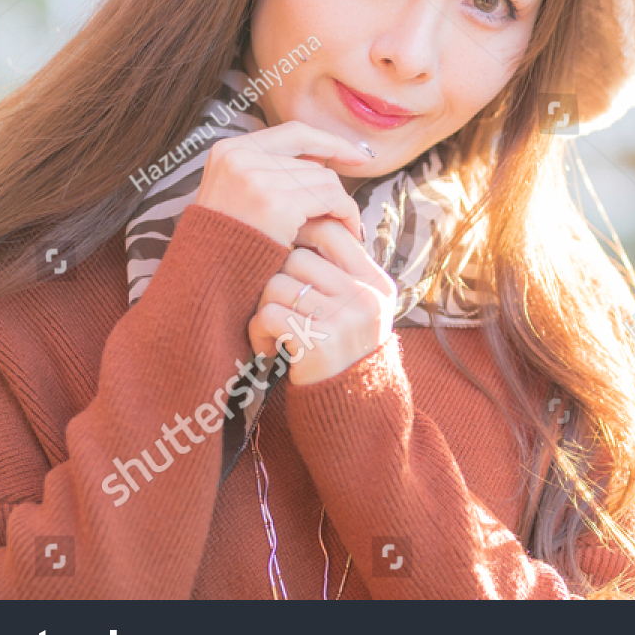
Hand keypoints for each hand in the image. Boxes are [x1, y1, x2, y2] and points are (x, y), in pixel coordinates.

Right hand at [193, 120, 370, 246]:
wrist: (206, 280)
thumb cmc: (227, 244)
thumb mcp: (237, 195)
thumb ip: (270, 172)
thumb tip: (323, 160)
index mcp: (228, 150)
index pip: (295, 132)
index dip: (330, 142)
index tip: (358, 155)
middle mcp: (240, 157)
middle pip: (313, 163)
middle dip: (332, 190)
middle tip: (344, 215)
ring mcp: (256, 179)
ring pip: (325, 180)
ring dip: (340, 205)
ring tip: (345, 227)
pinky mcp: (275, 204)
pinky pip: (331, 198)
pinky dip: (346, 213)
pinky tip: (349, 231)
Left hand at [248, 218, 399, 385]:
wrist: (352, 410)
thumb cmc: (344, 351)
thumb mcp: (358, 307)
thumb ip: (340, 272)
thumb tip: (300, 224)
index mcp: (376, 282)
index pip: (332, 231)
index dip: (301, 236)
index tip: (288, 258)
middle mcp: (365, 296)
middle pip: (297, 257)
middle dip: (278, 280)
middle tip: (280, 307)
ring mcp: (345, 320)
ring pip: (277, 284)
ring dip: (264, 308)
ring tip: (274, 331)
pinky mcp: (319, 344)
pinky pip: (269, 315)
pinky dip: (258, 332)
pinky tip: (269, 349)